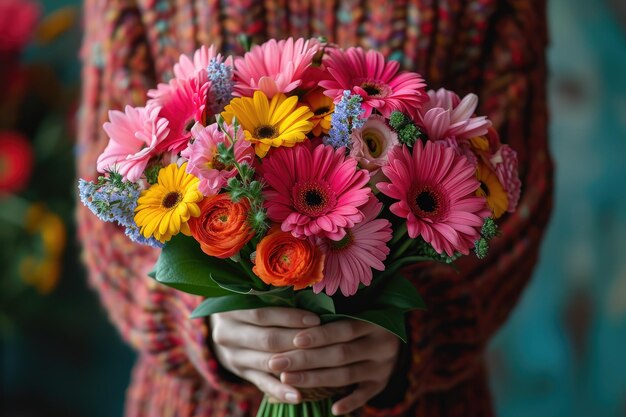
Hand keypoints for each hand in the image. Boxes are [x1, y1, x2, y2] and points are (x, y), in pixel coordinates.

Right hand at [210, 307, 320, 402]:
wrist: (226, 328)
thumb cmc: (249, 306)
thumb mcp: (253, 298)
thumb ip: (274, 299)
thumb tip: (312, 300)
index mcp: (229, 310)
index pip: (263, 314)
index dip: (290, 317)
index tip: (316, 320)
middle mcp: (226, 334)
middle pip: (266, 339)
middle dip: (296, 341)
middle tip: (323, 342)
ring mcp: (232, 356)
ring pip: (267, 362)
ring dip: (293, 365)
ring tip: (318, 367)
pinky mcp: (240, 374)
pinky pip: (262, 384)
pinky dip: (280, 391)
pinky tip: (297, 396)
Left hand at [268, 320, 400, 414]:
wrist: (392, 336)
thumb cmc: (364, 318)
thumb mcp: (358, 310)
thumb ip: (333, 314)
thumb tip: (294, 317)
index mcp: (375, 321)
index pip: (344, 329)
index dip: (319, 335)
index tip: (294, 339)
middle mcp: (382, 345)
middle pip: (340, 354)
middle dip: (305, 359)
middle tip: (276, 363)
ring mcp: (383, 366)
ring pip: (346, 375)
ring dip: (314, 379)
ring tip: (286, 380)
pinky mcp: (382, 383)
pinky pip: (365, 395)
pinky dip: (349, 402)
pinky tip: (333, 409)